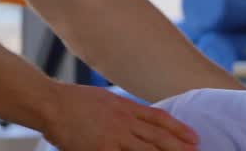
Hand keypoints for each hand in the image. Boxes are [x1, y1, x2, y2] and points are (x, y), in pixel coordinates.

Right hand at [42, 83, 199, 150]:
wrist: (51, 103)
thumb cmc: (72, 102)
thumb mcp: (103, 100)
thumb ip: (120, 110)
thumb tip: (134, 118)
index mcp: (124, 107)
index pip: (158, 118)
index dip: (178, 128)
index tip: (194, 136)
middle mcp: (123, 121)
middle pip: (158, 136)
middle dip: (180, 146)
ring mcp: (114, 136)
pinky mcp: (102, 149)